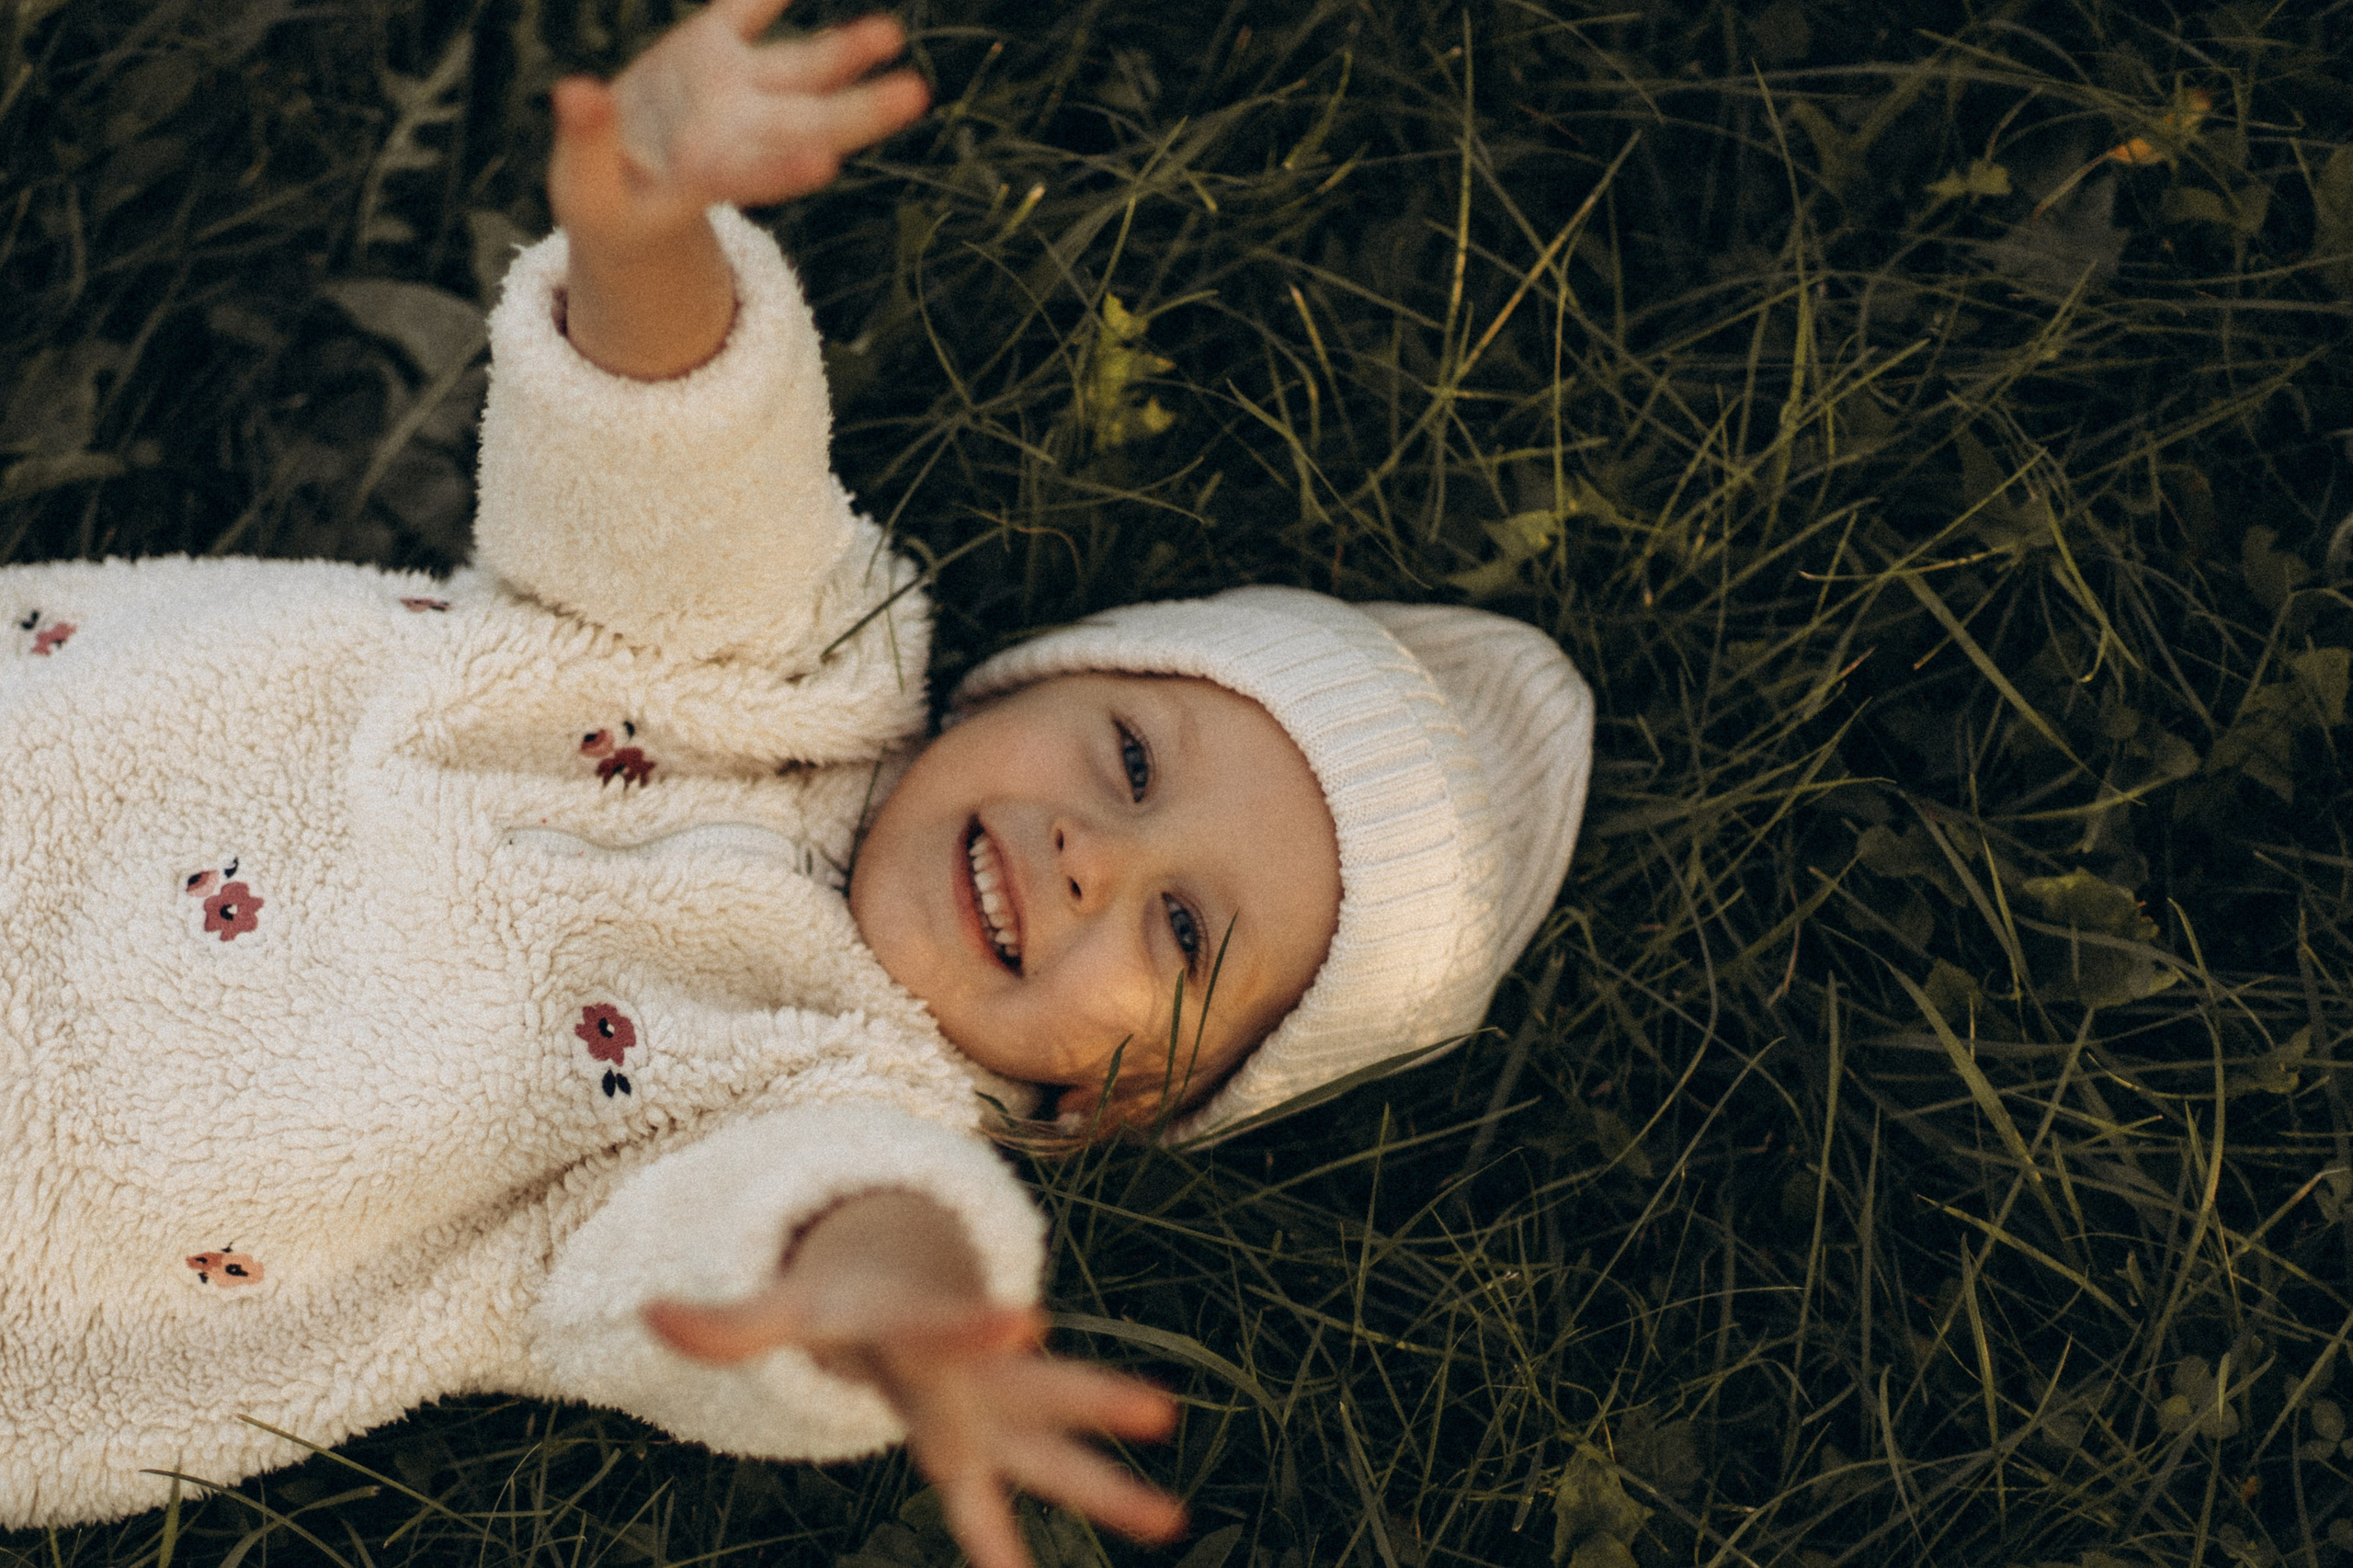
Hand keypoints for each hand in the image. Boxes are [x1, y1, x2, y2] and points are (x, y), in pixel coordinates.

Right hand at [550, 0, 930, 241]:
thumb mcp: (586, 191)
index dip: (783, 170)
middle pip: (807, 122)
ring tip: (889, 35)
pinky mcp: (711, 51)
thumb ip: (586, 143)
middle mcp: (736, 134)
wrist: (619, 182)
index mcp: (706, 179)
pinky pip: (745, 10)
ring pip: (800, 69)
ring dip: (844, 51)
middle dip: (860, 111)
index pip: (753, 176)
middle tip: (914, 95)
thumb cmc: (607, 204)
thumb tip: (577, 92)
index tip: (824, 163)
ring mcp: (731, 90)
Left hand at [644, 1193, 1184, 1567]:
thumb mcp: (784, 1309)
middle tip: (1161, 1408)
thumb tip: (648, 1312)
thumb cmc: (837, 1300)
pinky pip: (1028, 1488)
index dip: (980, 1327)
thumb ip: (727, 1322)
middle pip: (1032, 1390)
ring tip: (1172, 1522)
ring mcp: (989, 1411)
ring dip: (1107, 1484)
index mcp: (917, 1332)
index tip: (1029, 1320)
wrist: (900, 1275)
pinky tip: (1131, 1539)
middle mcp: (968, 1374)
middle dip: (1091, 1400)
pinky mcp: (991, 1442)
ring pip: (1055, 1446)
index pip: (949, 1327)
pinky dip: (1064, 1516)